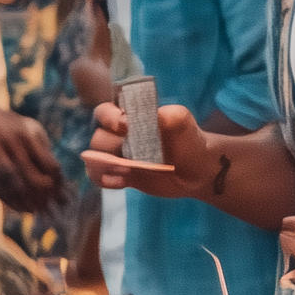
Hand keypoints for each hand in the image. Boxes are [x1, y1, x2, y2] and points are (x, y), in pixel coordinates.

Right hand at [81, 100, 212, 194]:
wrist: (199, 170)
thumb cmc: (189, 139)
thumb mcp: (181, 120)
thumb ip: (161, 114)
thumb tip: (132, 118)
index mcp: (128, 117)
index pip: (104, 112)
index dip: (108, 119)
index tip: (125, 127)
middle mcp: (118, 136)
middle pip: (98, 138)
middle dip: (110, 148)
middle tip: (131, 155)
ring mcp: (118, 157)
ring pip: (95, 159)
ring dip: (107, 165)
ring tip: (127, 170)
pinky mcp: (119, 175)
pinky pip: (99, 177)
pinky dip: (104, 179)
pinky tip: (121, 182)